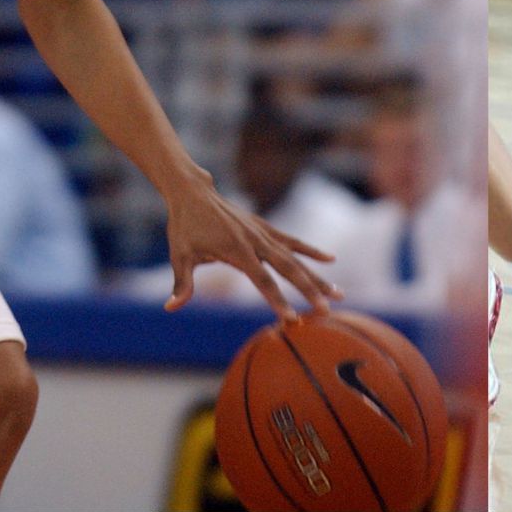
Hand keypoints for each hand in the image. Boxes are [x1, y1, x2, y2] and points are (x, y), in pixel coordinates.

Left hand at [164, 177, 341, 319]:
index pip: (262, 281)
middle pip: (289, 269)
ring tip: (339, 292)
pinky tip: (331, 260)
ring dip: (318, 276)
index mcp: (237, 251)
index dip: (277, 301)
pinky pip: (293, 242)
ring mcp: (263, 233)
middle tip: (327, 311)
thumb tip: (171, 308)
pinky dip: (311, 251)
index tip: (292, 318)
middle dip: (309, 291)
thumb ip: (182, 283)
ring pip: (297, 257)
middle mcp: (256, 241)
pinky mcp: (265, 228)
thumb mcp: (180, 255)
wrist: (193, 192)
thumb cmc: (184, 226)